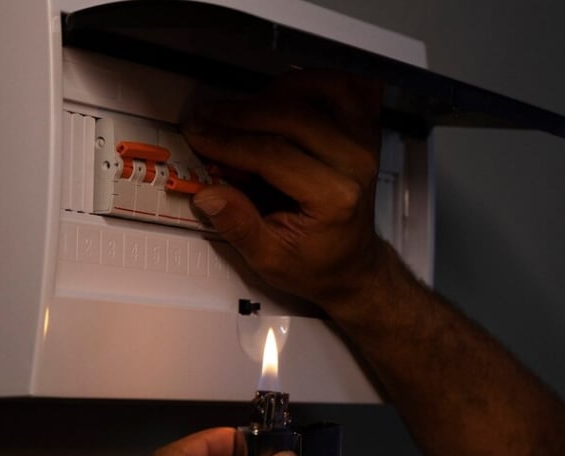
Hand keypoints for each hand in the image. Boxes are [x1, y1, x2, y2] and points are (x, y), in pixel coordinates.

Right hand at [182, 70, 394, 310]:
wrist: (354, 265)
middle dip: (238, 114)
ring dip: (274, 92)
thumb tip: (207, 193)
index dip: (227, 141)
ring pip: (319, 89)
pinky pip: (346, 86)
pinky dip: (314, 81)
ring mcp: (365, 141)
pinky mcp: (366, 130)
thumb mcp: (271, 260)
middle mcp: (356, 163)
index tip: (197, 134)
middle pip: (291, 115)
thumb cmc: (317, 264)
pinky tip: (284, 95)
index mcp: (335, 198)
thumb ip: (239, 226)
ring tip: (242, 112)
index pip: (273, 154)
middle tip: (205, 118)